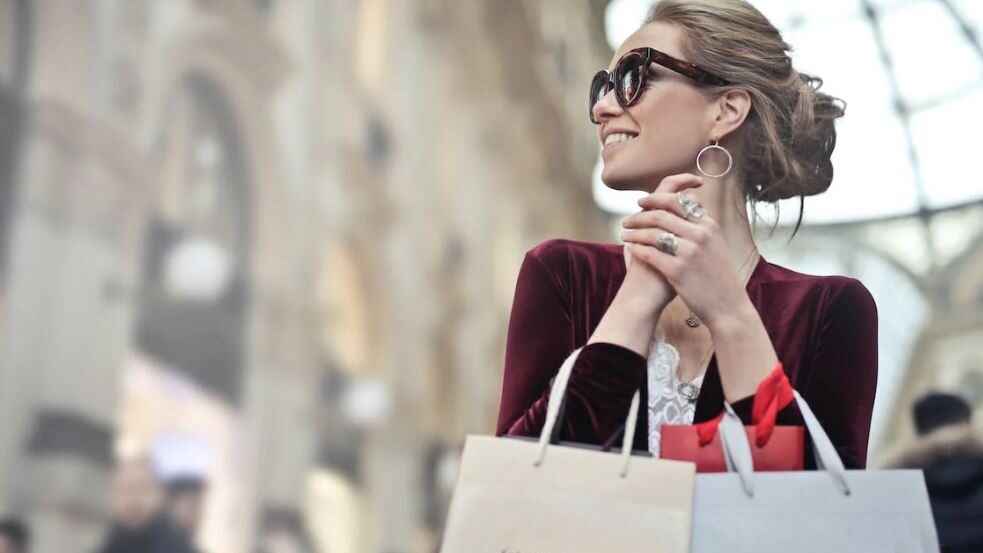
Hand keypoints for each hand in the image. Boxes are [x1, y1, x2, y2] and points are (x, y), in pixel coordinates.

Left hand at [620, 174, 749, 328]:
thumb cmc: (719, 277)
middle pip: (661, 213)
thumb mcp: (716, 244)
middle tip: (627, 219)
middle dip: (639, 215)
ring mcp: (689, 252)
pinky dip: (637, 249)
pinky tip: (631, 249)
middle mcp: (700, 234)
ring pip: (653, 232)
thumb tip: (684, 210)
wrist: (728, 306)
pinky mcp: (678, 270)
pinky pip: (650, 253)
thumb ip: (700, 227)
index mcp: (709, 225)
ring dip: (634, 232)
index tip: (643, 201)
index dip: (656, 198)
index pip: (678, 200)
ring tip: (625, 235)